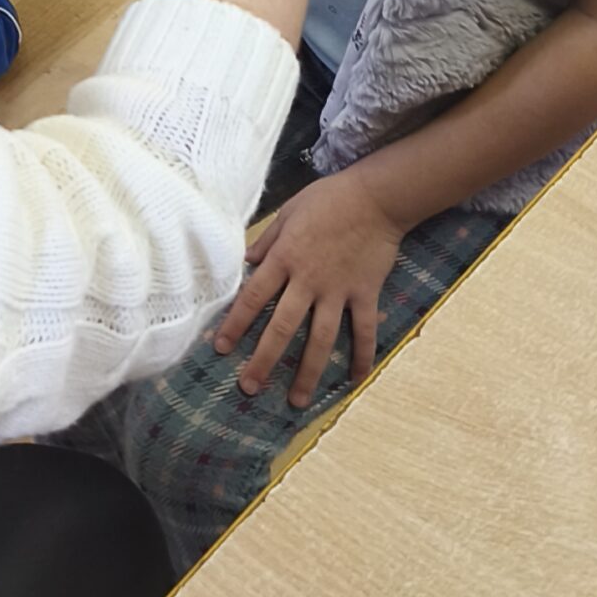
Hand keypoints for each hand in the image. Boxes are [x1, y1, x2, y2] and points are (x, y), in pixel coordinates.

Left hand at [210, 170, 413, 408]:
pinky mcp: (365, 293)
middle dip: (264, 360)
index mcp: (284, 259)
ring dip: (308, 371)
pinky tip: (356, 379)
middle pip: (282, 327)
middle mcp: (308, 280)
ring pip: (321, 338)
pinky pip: (364, 330)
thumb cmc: (328, 199)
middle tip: (250, 387)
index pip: (253, 298)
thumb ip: (266, 240)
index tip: (221, 348)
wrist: (376, 196)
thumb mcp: (288, 212)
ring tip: (297, 400)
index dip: (235, 324)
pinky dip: (362, 355)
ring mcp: (338, 290)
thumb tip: (245, 262)